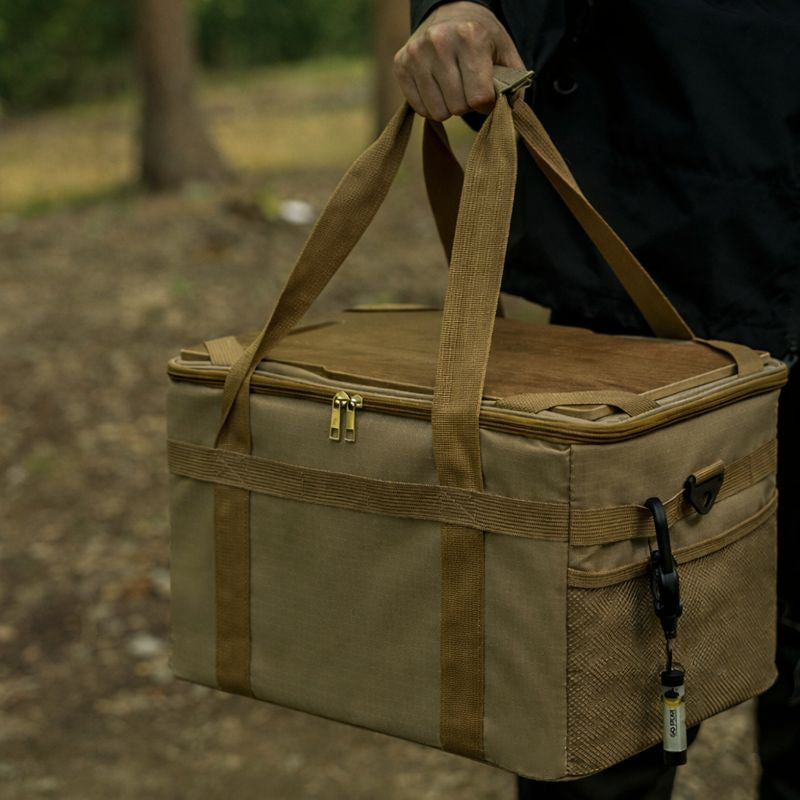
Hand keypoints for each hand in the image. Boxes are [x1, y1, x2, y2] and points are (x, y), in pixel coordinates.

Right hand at [393, 1, 525, 120]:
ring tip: (453, 87)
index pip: (479, 97)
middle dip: (467, 104)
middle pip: (458, 107)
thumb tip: (508, 115)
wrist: (450, 13)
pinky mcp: (401, 64)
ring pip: (438, 112)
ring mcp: (416, 54)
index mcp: (470, 37)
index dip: (487, 104)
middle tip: (468, 88)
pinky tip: (437, 87)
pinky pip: (420, 109)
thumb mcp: (505, 53)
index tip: (488, 95)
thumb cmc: (482, 38)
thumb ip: (513, 85)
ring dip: (449, 106)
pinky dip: (431, 105)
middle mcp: (439, 42)